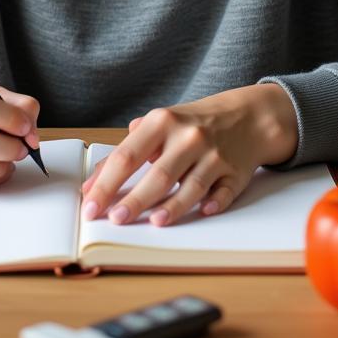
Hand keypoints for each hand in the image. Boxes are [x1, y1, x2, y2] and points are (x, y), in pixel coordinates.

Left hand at [80, 83, 297, 227]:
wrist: (246, 115)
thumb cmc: (192, 123)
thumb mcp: (158, 125)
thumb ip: (128, 150)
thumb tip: (94, 182)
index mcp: (162, 122)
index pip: (127, 155)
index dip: (106, 182)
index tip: (90, 205)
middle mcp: (189, 137)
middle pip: (159, 174)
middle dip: (135, 199)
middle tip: (115, 220)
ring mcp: (214, 154)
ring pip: (192, 185)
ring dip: (174, 206)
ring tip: (155, 222)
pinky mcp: (236, 172)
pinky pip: (225, 191)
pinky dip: (216, 202)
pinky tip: (205, 211)